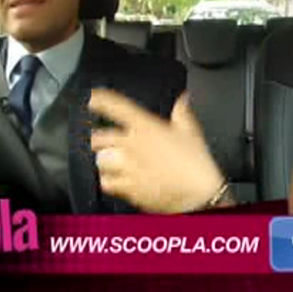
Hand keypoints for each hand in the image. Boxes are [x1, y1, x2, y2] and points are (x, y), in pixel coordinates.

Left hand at [88, 89, 225, 213]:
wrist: (197, 194)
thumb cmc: (196, 163)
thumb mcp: (192, 131)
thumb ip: (182, 112)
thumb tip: (183, 100)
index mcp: (146, 127)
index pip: (117, 107)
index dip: (102, 99)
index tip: (95, 97)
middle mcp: (132, 145)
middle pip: (100, 138)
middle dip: (100, 139)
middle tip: (103, 140)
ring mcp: (128, 167)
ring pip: (100, 160)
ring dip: (104, 160)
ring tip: (110, 161)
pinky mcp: (128, 187)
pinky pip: (107, 182)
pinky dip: (109, 180)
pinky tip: (115, 179)